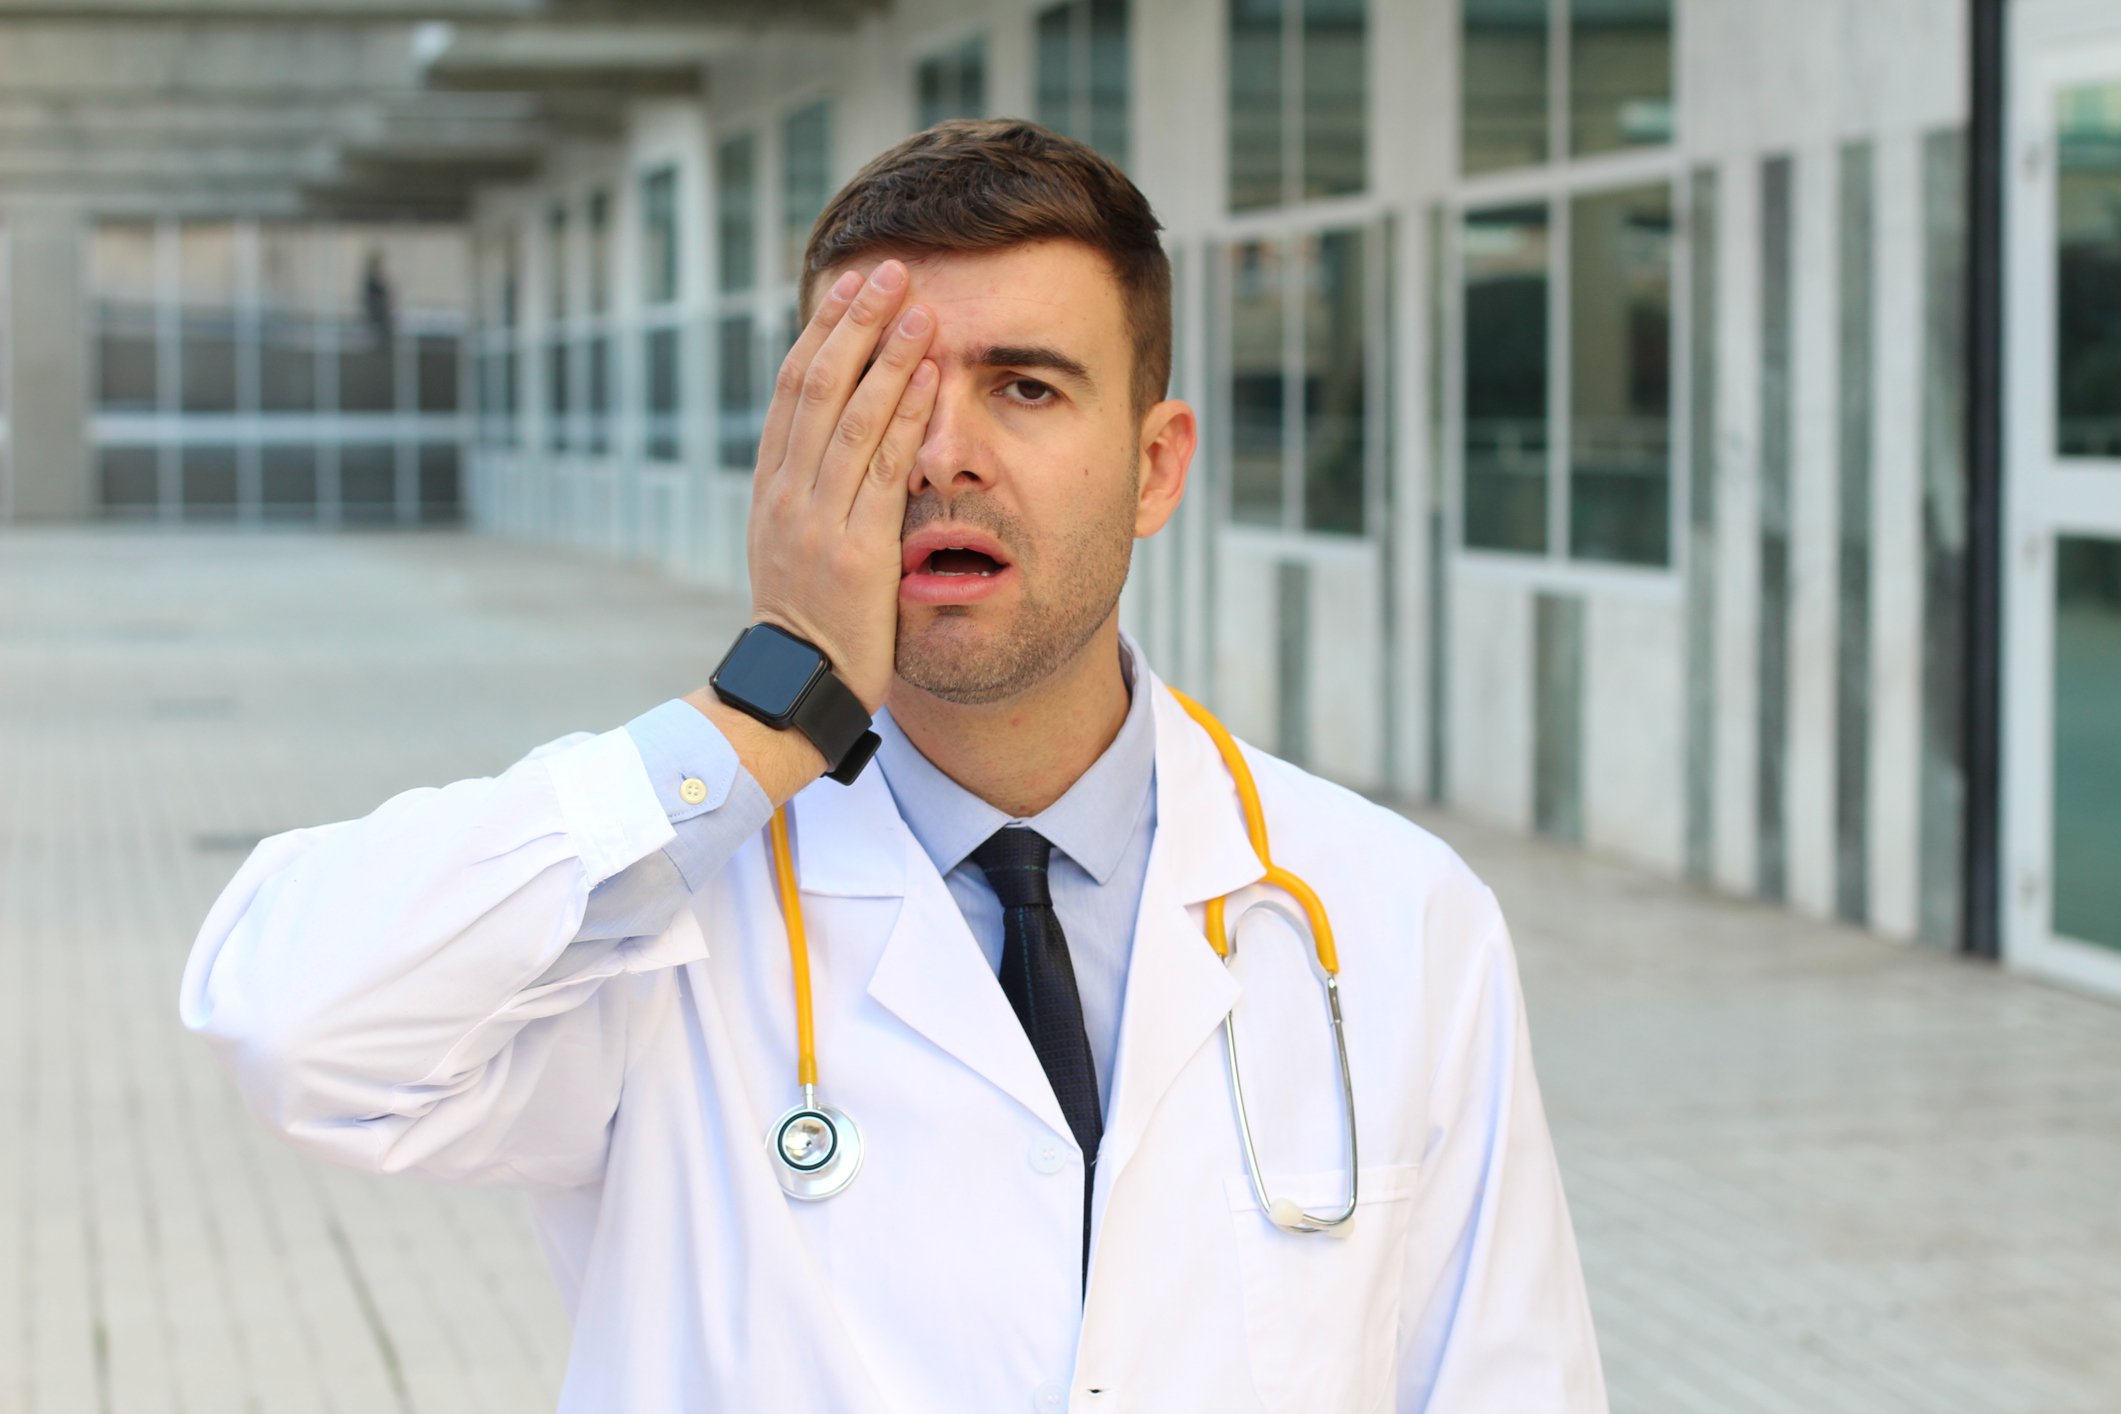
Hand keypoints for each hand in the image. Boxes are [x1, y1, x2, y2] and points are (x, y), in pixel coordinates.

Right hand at [744, 259, 938, 712]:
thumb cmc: (811, 624)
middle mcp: (788, 493)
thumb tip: (841, 443)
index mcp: (773, 487)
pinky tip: (929, 376)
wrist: (797, 688)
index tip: (852, 286)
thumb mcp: (798, 548)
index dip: (824, 330)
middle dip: (855, 322)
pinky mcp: (853, 550)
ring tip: (919, 305)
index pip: (794, 388)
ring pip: (850, 416)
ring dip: (887, 354)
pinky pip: (881, 469)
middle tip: (890, 269)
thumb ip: (816, 495)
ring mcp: (817, 520)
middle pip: (818, 384)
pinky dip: (904, 415)